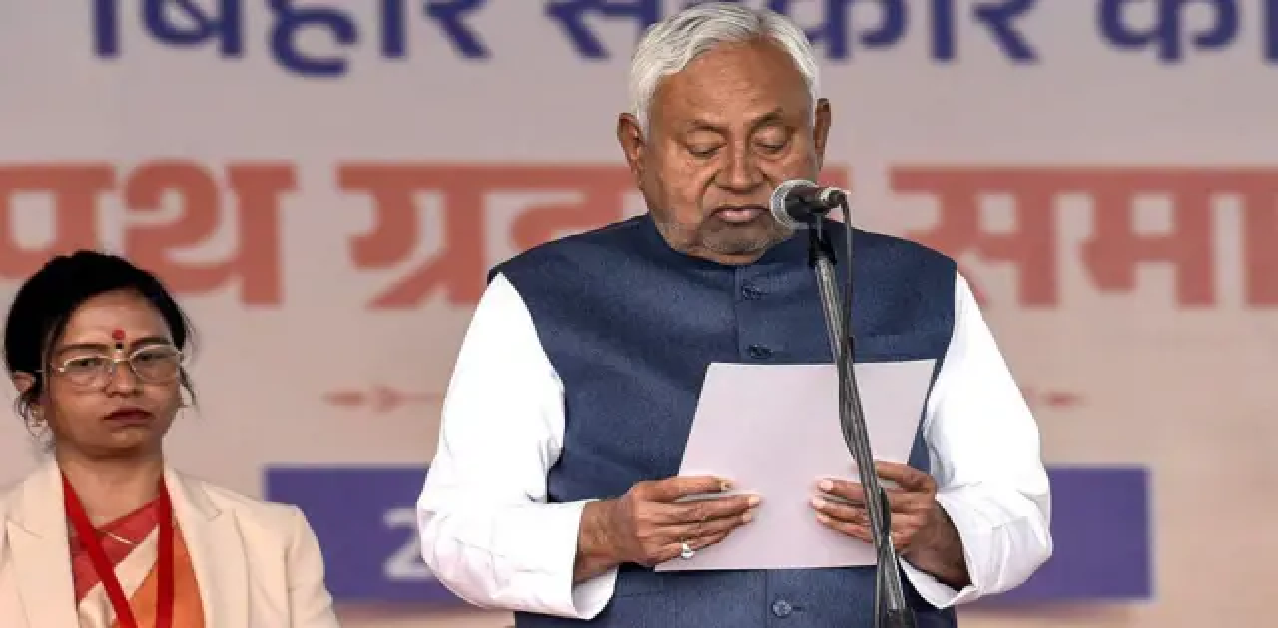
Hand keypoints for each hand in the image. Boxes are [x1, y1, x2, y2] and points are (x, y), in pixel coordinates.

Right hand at [594, 476, 758, 566]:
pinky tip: (727, 530)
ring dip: (726, 523)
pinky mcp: (659, 555)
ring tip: (745, 515)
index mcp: (645, 494)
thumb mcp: (645, 489)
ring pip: (697, 530)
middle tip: (750, 501)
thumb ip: (672, 488)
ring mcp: (654, 539)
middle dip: (727, 506)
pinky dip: (712, 537)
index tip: (728, 482)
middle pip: (694, 511)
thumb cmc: (633, 507)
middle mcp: (648, 517)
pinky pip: (692, 545)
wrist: (609, 534)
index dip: (705, 485)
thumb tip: (711, 486)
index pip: (678, 488)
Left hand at [810, 461, 944, 554]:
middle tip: (825, 485)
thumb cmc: (920, 504)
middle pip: (877, 500)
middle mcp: (915, 512)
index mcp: (923, 491)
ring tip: (818, 502)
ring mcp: (902, 530)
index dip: (886, 470)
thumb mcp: (921, 485)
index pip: (905, 477)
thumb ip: (900, 474)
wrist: (933, 538)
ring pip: (865, 519)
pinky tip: (826, 518)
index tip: (862, 465)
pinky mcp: (890, 544)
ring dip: (837, 511)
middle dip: (847, 492)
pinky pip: (861, 534)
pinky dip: (841, 526)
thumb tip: (868, 465)